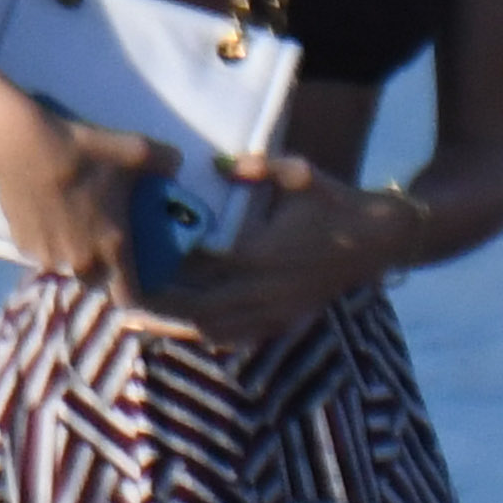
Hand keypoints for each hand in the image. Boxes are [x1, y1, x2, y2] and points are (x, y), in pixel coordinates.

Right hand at [0, 106, 175, 296]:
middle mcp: (80, 260)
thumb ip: (164, 161)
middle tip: (103, 244)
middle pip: (96, 282)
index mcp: (113, 246)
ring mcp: (48, 255)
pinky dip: (47, 242)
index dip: (136, 293)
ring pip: (66, 268)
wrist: (21, 144)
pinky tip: (47, 217)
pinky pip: (41, 253)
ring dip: (72, 256)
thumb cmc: (82, 151)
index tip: (138, 280)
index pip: (128, 296)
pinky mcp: (22, 245)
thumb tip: (175, 166)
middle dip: (102, 271)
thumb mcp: (134, 150)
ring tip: (71, 227)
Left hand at [119, 156, 430, 350]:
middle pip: (197, 309)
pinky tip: (188, 331)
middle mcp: (264, 290)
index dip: (162, 269)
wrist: (382, 239)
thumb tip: (217, 165)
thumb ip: (258, 167)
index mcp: (259, 253)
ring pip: (215, 330)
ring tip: (142, 323)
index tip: (131, 264)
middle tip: (120, 305)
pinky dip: (210, 336)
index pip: (198, 267)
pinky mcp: (287, 320)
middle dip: (158, 310)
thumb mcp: (300, 173)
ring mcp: (276, 310)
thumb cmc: (337, 202)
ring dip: (178, 328)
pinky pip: (240, 337)